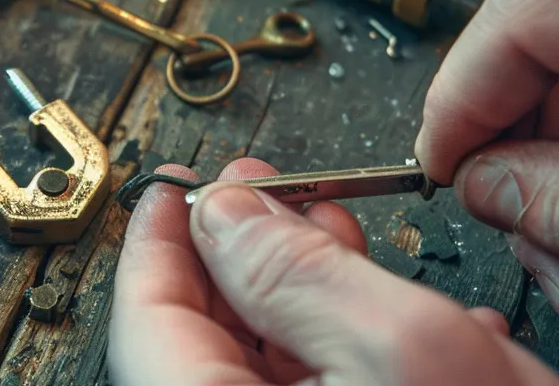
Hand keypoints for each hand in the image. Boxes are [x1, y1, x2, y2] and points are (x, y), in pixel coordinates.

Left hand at [109, 158, 558, 384]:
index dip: (163, 242)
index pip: (146, 325)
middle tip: (276, 201)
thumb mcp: (404, 351)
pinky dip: (359, 369)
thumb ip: (299, 275)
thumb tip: (228, 213)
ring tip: (348, 248)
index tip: (183, 190)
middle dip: (245, 264)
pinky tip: (412, 332)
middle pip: (203, 354)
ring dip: (308, 310)